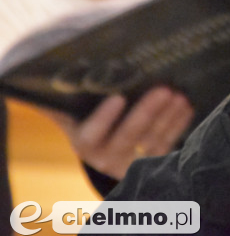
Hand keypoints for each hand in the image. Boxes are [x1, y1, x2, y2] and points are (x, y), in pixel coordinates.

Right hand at [47, 86, 193, 179]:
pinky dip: (179, 125)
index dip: (105, 118)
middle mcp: (105, 157)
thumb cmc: (87, 116)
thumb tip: (38, 73)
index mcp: (83, 142)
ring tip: (179, 94)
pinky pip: (168, 144)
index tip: (119, 97)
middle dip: (147, 113)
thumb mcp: (72, 111)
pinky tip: (186, 105)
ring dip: (168, 117)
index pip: (93, 132)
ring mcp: (131, 162)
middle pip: (129, 136)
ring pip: (153, 140)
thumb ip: (60, 98)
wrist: (104, 146)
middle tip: (163, 89)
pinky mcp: (153, 162)